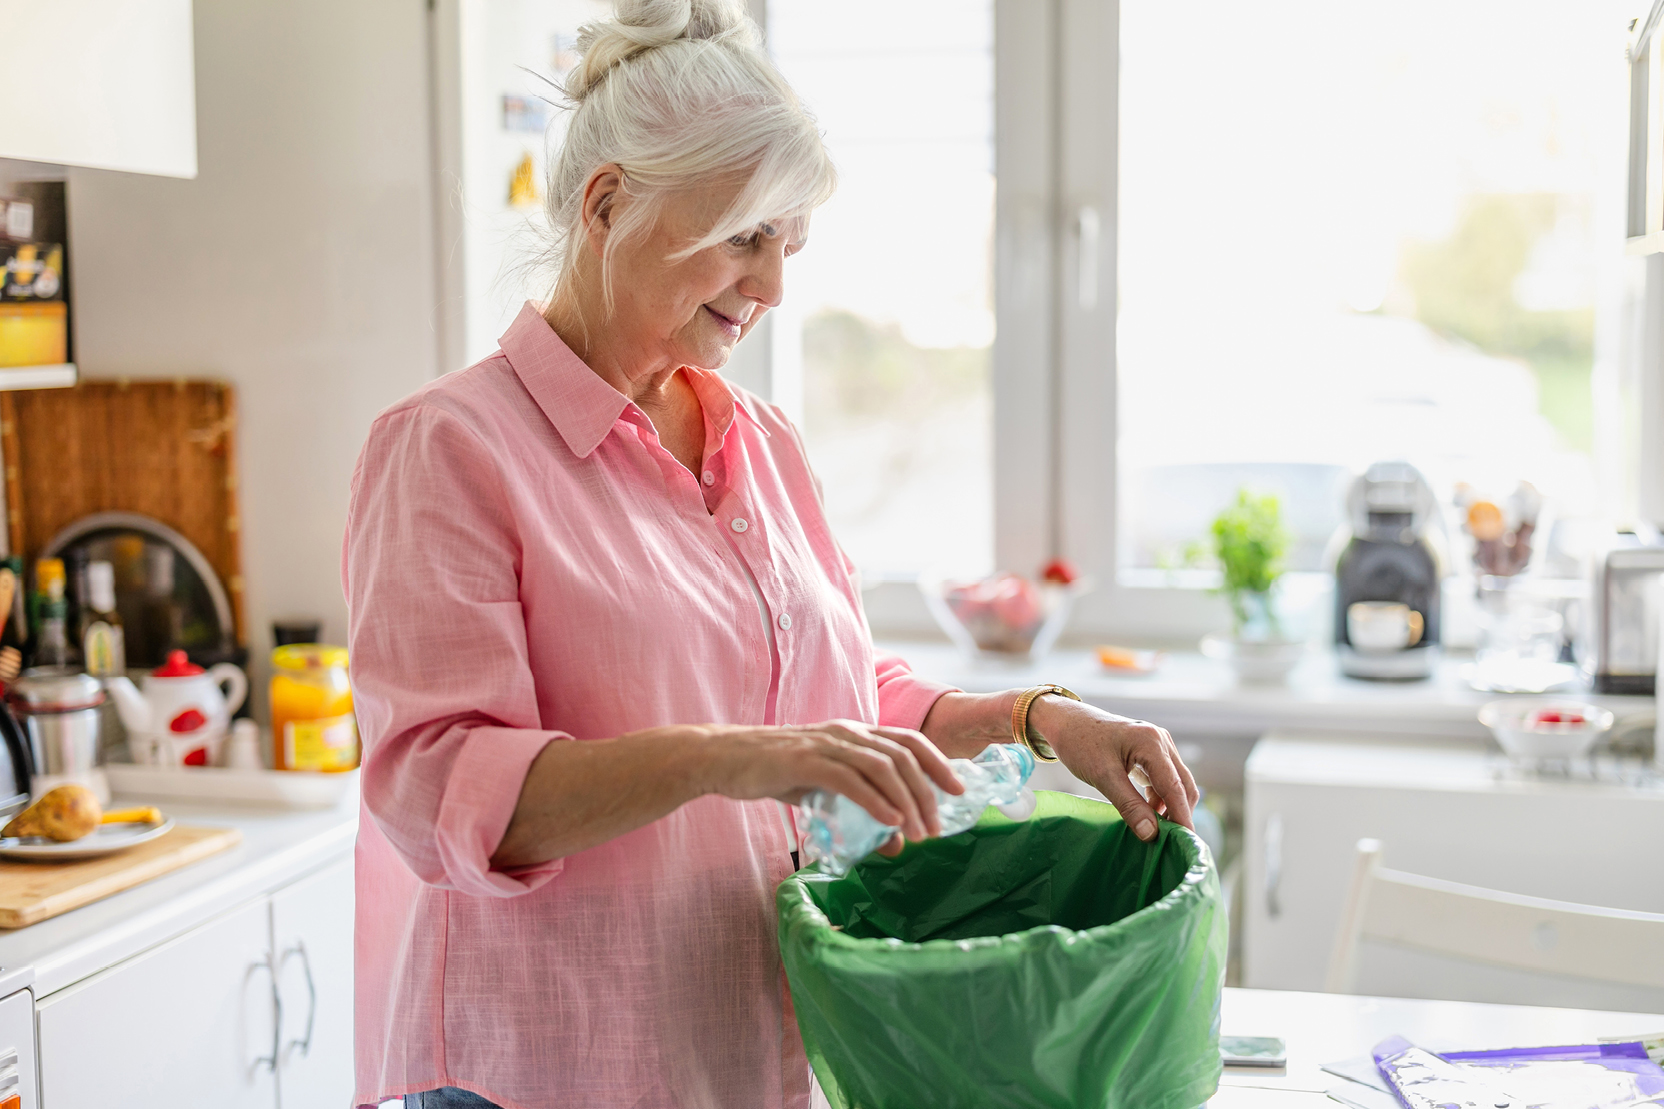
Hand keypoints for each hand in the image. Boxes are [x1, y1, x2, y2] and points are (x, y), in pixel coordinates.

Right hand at [698, 720, 963, 846]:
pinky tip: (889, 821)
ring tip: (918, 832)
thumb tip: (896, 843)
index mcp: (854, 733)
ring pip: (882, 766)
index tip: (959, 790)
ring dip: (906, 801)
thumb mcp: (824, 794)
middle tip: (936, 828)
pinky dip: (875, 801)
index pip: (908, 741)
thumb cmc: (775, 773)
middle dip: (927, 793)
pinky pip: (850, 780)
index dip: (938, 763)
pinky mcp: (806, 761)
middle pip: (903, 756)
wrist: (725, 758)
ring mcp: (827, 744)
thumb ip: (860, 814)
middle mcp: (847, 732)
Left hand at [1026, 696, 1198, 841]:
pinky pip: (1164, 778)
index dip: (1182, 818)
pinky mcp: (1151, 751)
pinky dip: (1160, 797)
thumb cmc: (1079, 743)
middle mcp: (1161, 741)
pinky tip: (1148, 813)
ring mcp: (1158, 744)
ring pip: (1175, 782)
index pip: (1175, 787)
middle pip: (1183, 785)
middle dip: (1180, 814)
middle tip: (1173, 843)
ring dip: (1170, 806)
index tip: (1186, 843)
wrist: (1064, 722)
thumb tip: (1150, 834)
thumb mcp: (1103, 777)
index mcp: (1152, 743)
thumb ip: (1129, 805)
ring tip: (1158, 832)